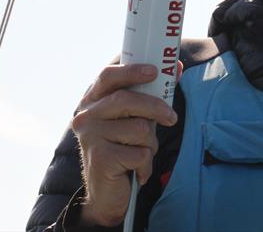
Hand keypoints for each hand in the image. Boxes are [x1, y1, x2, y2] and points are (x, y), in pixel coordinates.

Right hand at [71, 63, 178, 226]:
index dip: (131, 71)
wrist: (105, 194)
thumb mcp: (133, 119)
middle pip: (127, 100)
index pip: (108, 77)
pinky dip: (146, 164)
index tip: (154, 71)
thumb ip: (149, 95)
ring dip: (150, 143)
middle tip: (171, 118)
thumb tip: (176, 68)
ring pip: (139, 129)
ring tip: (142, 153)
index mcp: (92, 102)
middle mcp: (86, 116)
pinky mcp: (100, 159)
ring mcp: (90, 137)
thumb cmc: (123, 149)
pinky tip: (137, 170)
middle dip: (156, 108)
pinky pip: (140, 154)